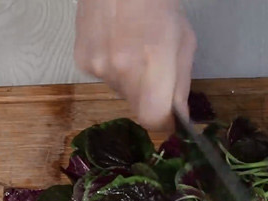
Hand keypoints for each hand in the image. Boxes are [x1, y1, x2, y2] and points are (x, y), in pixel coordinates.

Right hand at [74, 0, 195, 130]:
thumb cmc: (160, 6)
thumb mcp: (184, 43)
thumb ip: (181, 85)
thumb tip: (178, 117)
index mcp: (153, 66)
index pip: (153, 119)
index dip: (163, 122)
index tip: (170, 117)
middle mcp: (122, 71)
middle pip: (137, 108)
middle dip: (149, 99)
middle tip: (154, 71)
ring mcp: (98, 67)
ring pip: (120, 92)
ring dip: (130, 81)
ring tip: (133, 49)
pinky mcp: (82, 61)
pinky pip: (103, 77)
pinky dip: (112, 68)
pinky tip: (116, 43)